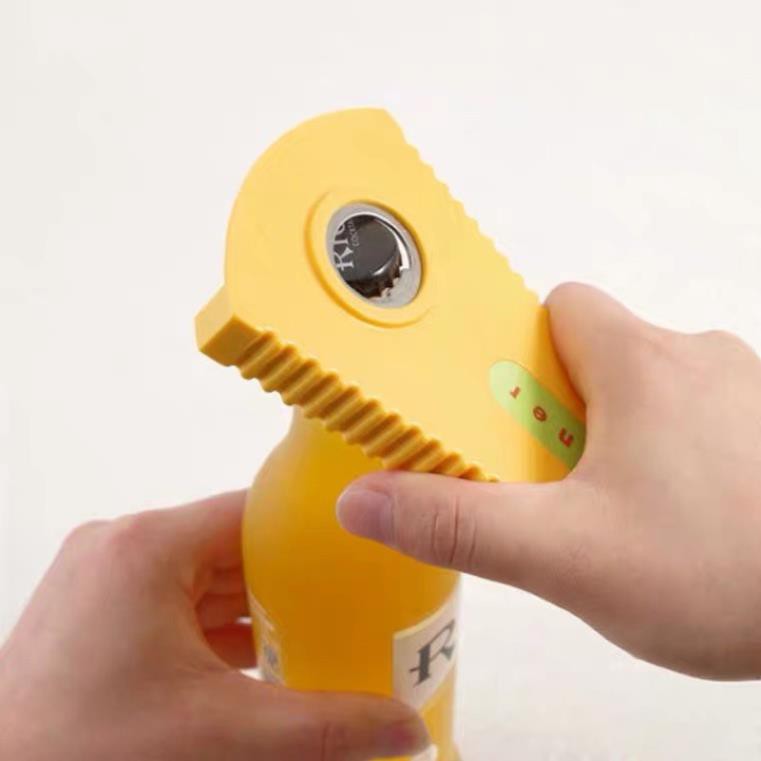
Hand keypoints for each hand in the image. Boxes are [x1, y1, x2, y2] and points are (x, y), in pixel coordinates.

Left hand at [0, 492, 428, 759]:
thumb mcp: (225, 736)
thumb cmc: (78, 756)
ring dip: (254, 608)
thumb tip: (401, 727)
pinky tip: (257, 661)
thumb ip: (326, 728)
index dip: (312, 530)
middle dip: (290, 580)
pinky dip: (217, 628)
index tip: (357, 552)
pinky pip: (176, 603)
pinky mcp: (95, 616)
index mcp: (147, 548)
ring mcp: (103, 582)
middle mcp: (120, 549)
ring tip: (313, 633)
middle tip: (348, 604)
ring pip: (204, 577)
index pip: (255, 511)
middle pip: (233, 545)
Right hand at [337, 283, 760, 679]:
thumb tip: (368, 500)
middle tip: (555, 484)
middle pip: (597, 355)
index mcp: (643, 363)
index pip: (560, 308)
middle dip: (562, 412)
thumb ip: (459, 525)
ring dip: (618, 437)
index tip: (506, 414)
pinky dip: (671, 454)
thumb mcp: (567, 555)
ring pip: (649, 391)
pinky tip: (678, 520)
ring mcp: (745, 393)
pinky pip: (697, 420)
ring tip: (616, 512)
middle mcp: (699, 359)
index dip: (519, 355)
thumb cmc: (725, 572)